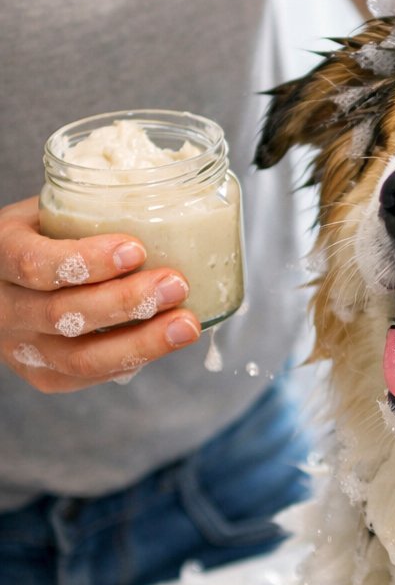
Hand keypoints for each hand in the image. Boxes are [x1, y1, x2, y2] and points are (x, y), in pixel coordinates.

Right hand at [0, 198, 200, 391]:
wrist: (10, 283)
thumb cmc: (46, 237)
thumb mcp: (52, 213)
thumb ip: (91, 213)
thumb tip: (166, 208)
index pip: (35, 264)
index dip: (86, 261)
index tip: (136, 249)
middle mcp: (3, 307)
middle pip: (62, 315)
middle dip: (126, 301)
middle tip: (177, 284)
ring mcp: (19, 348)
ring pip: (81, 357)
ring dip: (141, 342)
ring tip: (186, 324)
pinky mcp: (43, 375)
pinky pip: (91, 376)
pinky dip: (134, 359)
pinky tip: (167, 340)